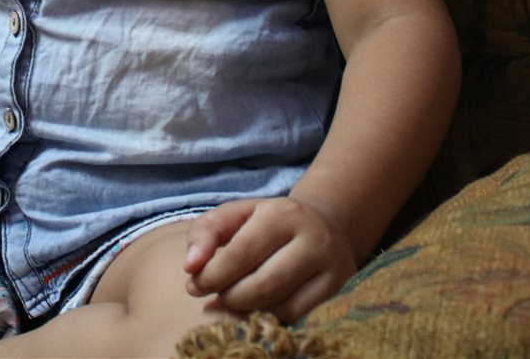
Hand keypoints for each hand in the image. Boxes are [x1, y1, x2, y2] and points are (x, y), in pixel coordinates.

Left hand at [182, 195, 357, 322]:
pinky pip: (298, 315)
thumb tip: (190, 266)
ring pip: (281, 304)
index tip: (194, 285)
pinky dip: (271, 315)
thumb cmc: (268, 222)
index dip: (212, 276)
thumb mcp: (236, 216)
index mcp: (282, 213)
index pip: (241, 253)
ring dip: (249, 308)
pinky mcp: (338, 288)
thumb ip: (206, 233)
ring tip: (236, 298)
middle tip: (215, 297)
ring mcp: (331, 266)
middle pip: (262, 285)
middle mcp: (312, 239)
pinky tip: (261, 303)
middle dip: (230, 297)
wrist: (326, 224)